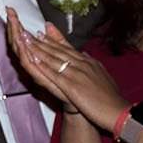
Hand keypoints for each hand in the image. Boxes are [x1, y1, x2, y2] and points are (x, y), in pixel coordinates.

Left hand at [6, 16, 128, 133]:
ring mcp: (77, 74)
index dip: (53, 40)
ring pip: (53, 58)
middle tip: (26, 32)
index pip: (67, 48)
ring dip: (37, 48)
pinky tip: (32, 58)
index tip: (42, 32)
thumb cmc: (112, 98)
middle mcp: (82, 64)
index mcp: (89, 62)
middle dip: (40, 41)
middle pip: (57, 50)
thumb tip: (86, 55)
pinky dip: (42, 65)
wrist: (118, 110)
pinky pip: (53, 73)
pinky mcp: (72, 86)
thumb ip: (93, 65)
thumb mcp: (103, 76)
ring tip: (24, 39)